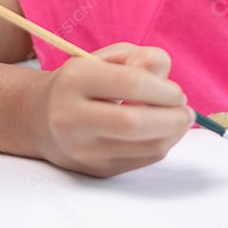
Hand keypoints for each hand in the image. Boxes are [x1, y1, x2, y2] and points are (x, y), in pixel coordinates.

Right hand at [31, 42, 194, 177]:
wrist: (41, 118)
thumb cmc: (84, 82)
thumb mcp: (108, 58)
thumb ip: (142, 59)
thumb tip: (167, 82)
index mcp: (74, 80)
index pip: (130, 84)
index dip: (163, 90)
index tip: (177, 93)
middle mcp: (72, 117)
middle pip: (134, 123)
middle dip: (172, 118)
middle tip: (186, 111)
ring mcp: (82, 149)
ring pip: (144, 148)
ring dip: (173, 134)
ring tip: (178, 120)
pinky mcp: (95, 170)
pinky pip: (141, 161)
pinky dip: (161, 146)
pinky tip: (161, 133)